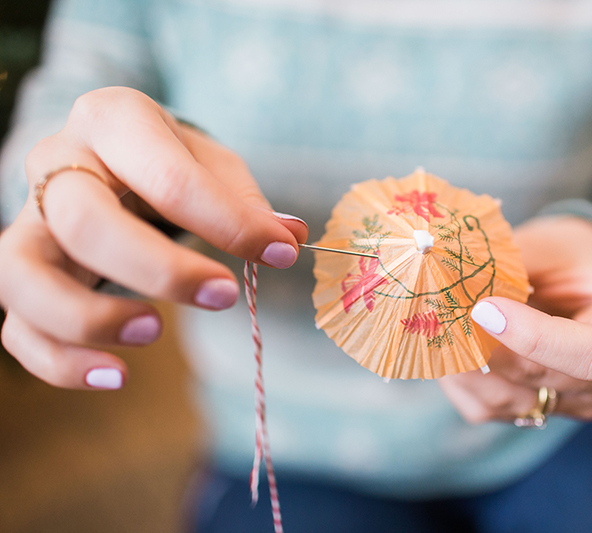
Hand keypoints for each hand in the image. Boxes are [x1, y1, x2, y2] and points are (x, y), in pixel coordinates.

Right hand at [0, 87, 306, 389]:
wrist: (111, 160)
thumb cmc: (167, 161)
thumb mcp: (211, 163)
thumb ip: (245, 201)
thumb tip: (289, 237)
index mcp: (112, 121)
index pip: (165, 175)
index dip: (227, 221)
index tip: (280, 254)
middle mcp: (55, 165)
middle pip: (84, 221)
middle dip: (159, 268)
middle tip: (225, 295)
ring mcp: (27, 222)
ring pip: (22, 275)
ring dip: (87, 317)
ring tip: (154, 333)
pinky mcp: (18, 275)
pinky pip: (16, 327)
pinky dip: (58, 361)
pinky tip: (115, 374)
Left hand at [438, 216, 591, 422]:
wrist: (577, 283)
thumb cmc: (567, 256)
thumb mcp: (549, 246)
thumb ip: (511, 265)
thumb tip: (453, 277)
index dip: (533, 338)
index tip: (483, 308)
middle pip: (541, 377)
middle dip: (483, 344)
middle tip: (438, 310)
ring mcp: (581, 404)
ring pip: (508, 400)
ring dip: (463, 363)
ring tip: (437, 322)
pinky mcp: (542, 413)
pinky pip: (489, 409)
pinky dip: (460, 379)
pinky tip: (447, 346)